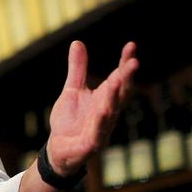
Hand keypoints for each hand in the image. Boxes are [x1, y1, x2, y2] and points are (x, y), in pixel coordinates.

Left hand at [46, 41, 138, 175]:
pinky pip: (97, 133)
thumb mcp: (72, 90)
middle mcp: (107, 113)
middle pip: (120, 94)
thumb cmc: (70, 120)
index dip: (125, 64)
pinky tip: (103, 110)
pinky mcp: (90, 145)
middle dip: (126, 78)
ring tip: (118, 80)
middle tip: (133, 62)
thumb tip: (78, 42)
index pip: (119, 79)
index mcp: (105, 100)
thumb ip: (78, 69)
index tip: (131, 46)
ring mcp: (101, 130)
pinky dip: (100, 122)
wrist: (58, 149)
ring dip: (114, 97)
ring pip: (111, 112)